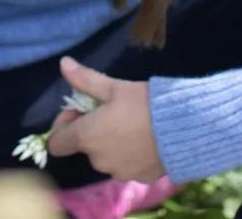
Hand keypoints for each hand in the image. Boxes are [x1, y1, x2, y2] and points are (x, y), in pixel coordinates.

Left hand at [45, 56, 166, 182]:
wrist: (185, 129)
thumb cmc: (144, 104)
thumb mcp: (113, 87)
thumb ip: (85, 79)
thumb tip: (63, 63)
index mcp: (86, 137)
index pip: (56, 143)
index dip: (64, 125)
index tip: (81, 111)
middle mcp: (98, 160)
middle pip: (84, 147)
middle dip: (92, 130)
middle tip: (112, 112)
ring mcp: (120, 173)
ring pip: (106, 157)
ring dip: (111, 144)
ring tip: (131, 124)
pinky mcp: (140, 178)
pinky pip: (126, 166)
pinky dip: (130, 155)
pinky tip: (145, 139)